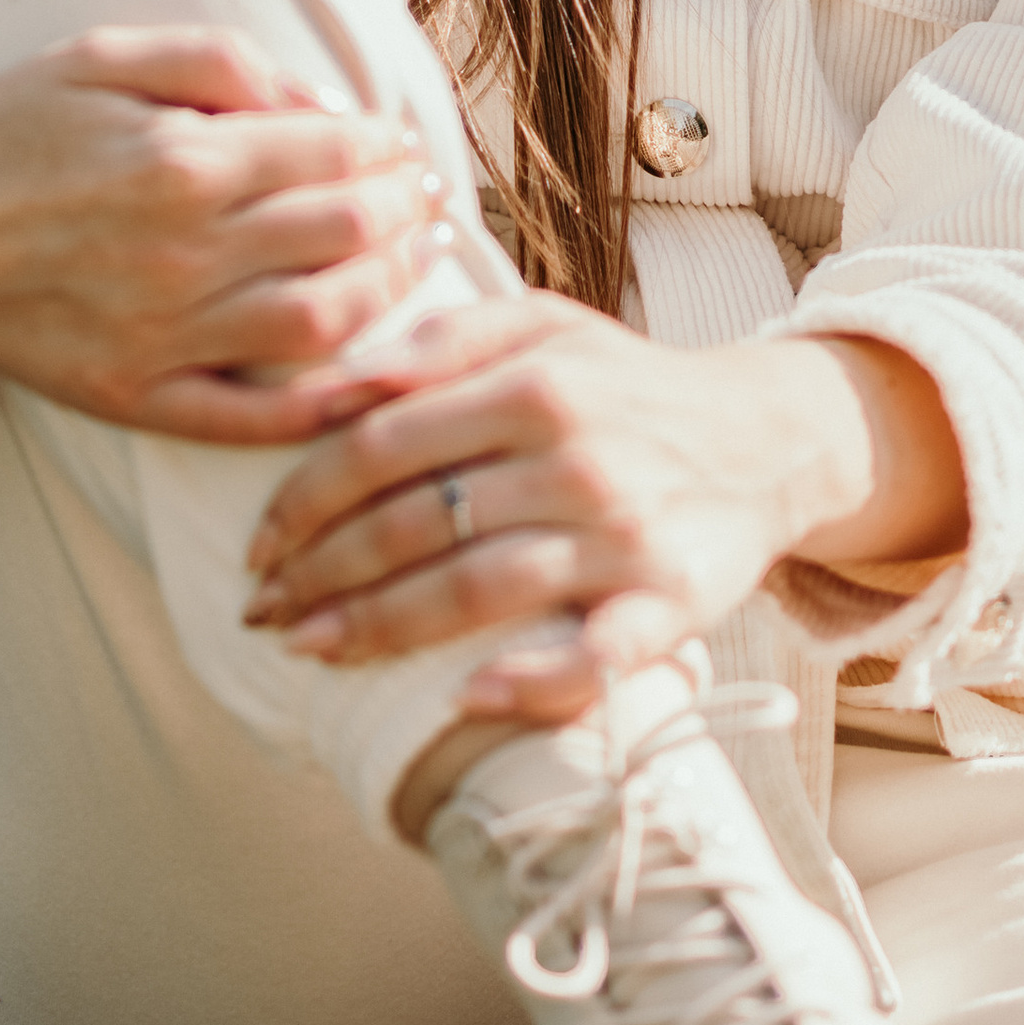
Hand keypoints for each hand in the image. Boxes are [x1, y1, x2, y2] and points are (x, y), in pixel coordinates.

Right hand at [0, 30, 454, 443]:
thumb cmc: (13, 127)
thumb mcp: (109, 53)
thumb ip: (223, 64)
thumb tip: (322, 105)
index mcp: (177, 162)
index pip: (336, 155)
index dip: (390, 147)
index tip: (404, 144)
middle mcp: (178, 256)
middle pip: (346, 234)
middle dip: (408, 209)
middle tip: (429, 196)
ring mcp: (160, 337)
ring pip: (323, 323)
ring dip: (394, 288)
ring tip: (420, 258)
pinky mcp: (137, 398)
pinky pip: (255, 417)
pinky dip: (330, 406)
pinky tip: (381, 376)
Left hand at [243, 296, 966, 721]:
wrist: (767, 437)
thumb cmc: (628, 387)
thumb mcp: (545, 326)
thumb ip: (442, 341)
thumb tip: (332, 386)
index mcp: (537, 382)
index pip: (384, 445)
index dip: (304, 500)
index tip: (256, 544)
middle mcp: (579, 456)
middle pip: (417, 524)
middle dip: (321, 573)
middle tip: (264, 611)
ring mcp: (626, 533)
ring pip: (478, 589)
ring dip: (382, 628)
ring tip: (314, 650)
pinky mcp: (673, 602)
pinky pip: (594, 654)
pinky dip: (531, 679)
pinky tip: (464, 698)